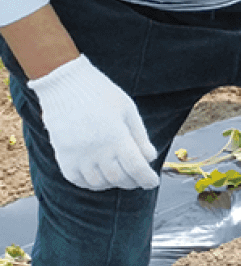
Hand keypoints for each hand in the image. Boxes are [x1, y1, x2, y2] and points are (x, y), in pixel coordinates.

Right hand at [29, 55, 157, 190]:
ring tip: (118, 176)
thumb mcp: (128, 110)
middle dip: (132, 181)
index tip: (152, 182)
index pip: (137, 169)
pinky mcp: (62, 154)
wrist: (64, 82)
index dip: (147, 179)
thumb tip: (150, 158)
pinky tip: (98, 176)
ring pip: (99, 182)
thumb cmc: (100, 93)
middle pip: (119, 178)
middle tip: (137, 178)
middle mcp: (97, 149)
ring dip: (112, 183)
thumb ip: (140, 136)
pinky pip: (76, 179)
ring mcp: (77, 154)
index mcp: (117, 137)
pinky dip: (90, 183)